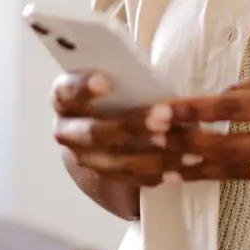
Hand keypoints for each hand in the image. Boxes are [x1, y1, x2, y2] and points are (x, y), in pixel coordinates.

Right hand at [51, 71, 202, 186]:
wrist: (94, 122)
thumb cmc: (109, 86)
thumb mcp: (108, 73)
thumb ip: (120, 71)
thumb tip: (146, 70)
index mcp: (64, 99)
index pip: (66, 91)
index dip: (83, 87)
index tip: (105, 81)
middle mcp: (67, 132)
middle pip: (95, 133)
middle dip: (132, 125)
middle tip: (164, 117)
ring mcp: (84, 158)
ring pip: (115, 162)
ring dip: (153, 156)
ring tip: (185, 148)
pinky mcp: (103, 176)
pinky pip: (130, 179)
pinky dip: (156, 175)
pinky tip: (180, 169)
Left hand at [156, 71, 249, 194]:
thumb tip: (212, 100)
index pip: (234, 107)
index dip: (195, 110)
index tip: (164, 110)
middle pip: (228, 146)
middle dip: (187, 143)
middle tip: (154, 139)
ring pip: (235, 172)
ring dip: (198, 168)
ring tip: (166, 165)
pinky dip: (231, 172)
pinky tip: (207, 168)